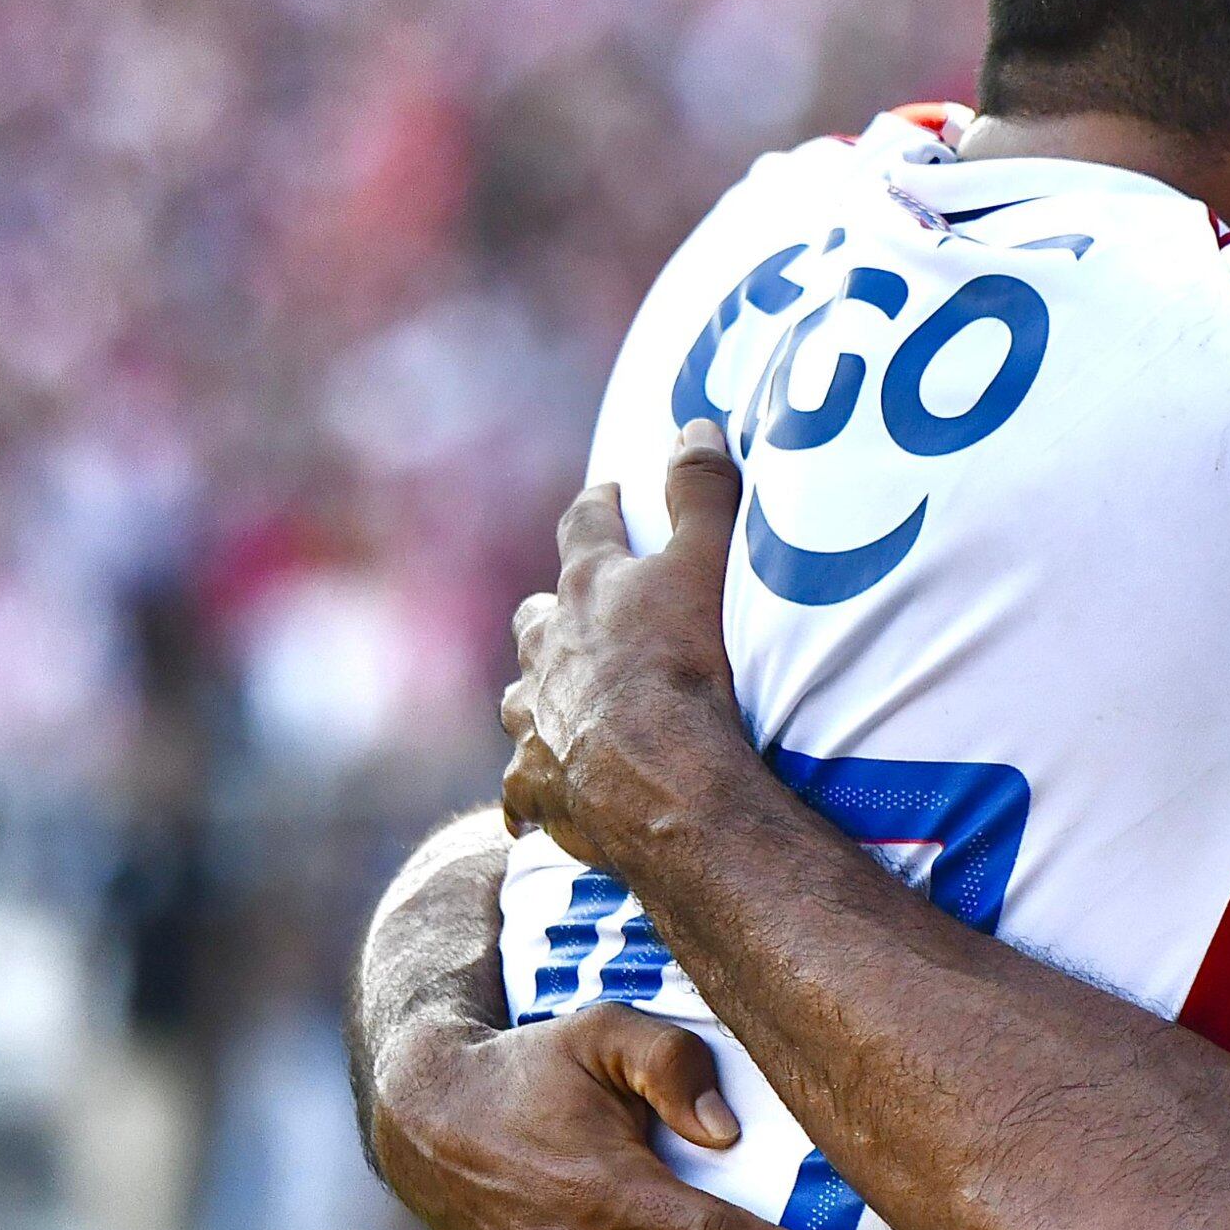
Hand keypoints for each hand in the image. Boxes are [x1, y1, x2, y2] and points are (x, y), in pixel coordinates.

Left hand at [504, 420, 747, 874]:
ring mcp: (535, 720)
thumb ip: (702, 493)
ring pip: (521, 697)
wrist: (661, 776)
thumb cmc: (688, 666)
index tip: (608, 493)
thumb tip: (693, 426)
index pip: (584, 528)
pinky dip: (532, 786)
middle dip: (553, 612)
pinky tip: (537, 803)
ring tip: (558, 705)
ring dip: (539, 695)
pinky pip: (521, 787)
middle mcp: (547, 650)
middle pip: (536, 617)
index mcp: (589, 590)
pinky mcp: (535, 784)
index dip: (598, 506)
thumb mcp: (708, 563)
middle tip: (575, 614)